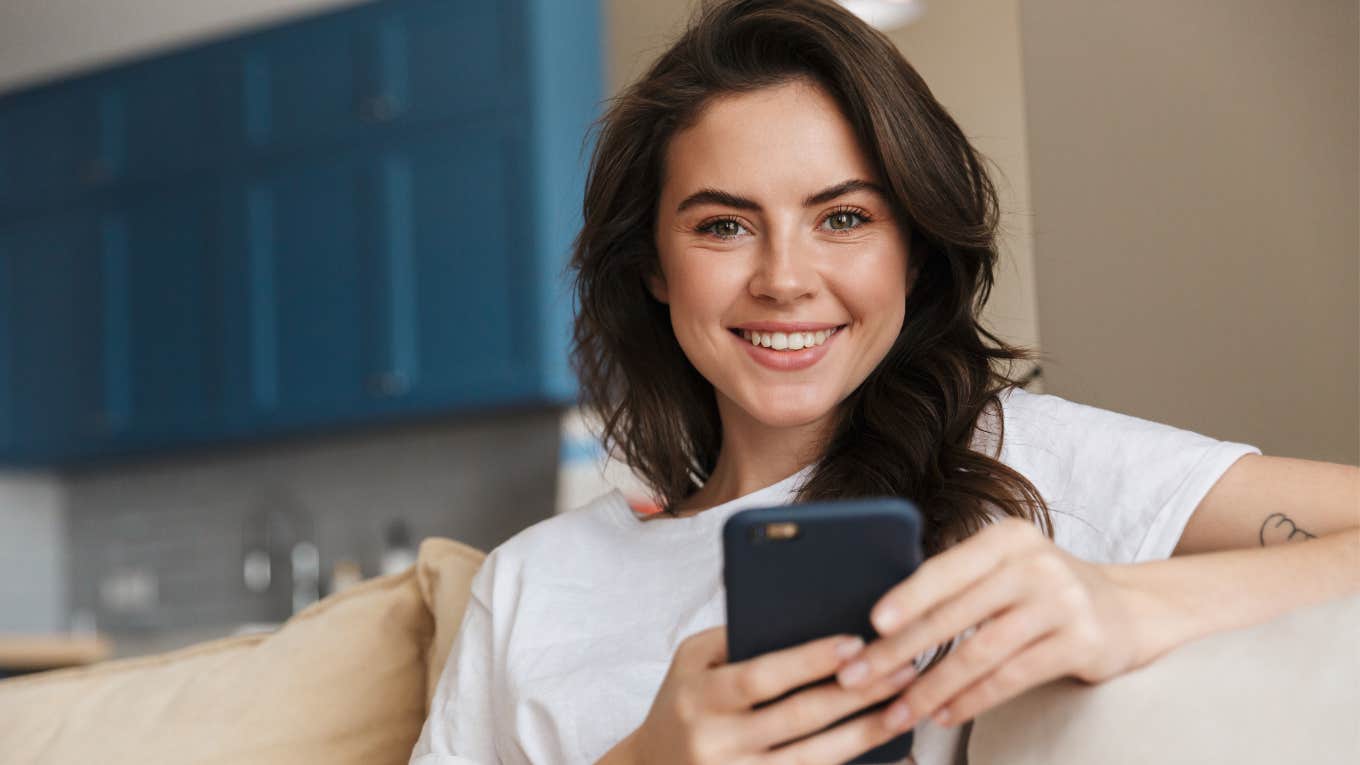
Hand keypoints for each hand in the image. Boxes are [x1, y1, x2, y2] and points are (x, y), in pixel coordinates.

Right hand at [622, 625, 918, 764]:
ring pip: (813, 758)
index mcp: (700, 697)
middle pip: (798, 718)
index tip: (854, 643)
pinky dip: (849, 764)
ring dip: (865, 732)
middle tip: (902, 668)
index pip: (761, 677)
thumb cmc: (682, 701)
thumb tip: (798, 615)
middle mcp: (716, 741)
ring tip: (904, 707)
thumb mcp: (690, 660)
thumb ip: (734, 636)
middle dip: (856, 692)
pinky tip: (884, 747)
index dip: (809, 661)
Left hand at [834, 518, 1143, 731]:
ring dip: (931, 687)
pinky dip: (972, 700)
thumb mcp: (1006, 568)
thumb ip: (958, 581)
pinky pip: (1012, 677)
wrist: (1130, 610)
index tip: (872, 624)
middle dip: (900, 651)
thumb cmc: (1045, 591)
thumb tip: (881, 619)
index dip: (908, 597)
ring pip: (980, 652)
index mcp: (1007, 537)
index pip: (945, 569)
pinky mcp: (1082, 642)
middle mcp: (1035, 564)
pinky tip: (944, 714)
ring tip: (898, 711)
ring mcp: (1062, 603)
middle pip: (955, 613)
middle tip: (860, 677)